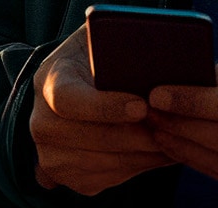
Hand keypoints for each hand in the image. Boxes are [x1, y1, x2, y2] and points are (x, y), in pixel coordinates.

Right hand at [29, 25, 171, 194]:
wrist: (72, 87)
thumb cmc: (97, 59)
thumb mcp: (104, 38)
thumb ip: (121, 39)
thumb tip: (160, 43)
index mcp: (49, 81)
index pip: (69, 100)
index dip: (105, 107)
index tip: (142, 106)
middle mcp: (42, 122)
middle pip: (95, 138)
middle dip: (140, 135)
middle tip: (174, 127)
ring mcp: (51, 154)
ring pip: (107, 163)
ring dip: (146, 154)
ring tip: (176, 138)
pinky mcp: (66, 177)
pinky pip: (110, 179)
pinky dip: (139, 167)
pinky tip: (160, 151)